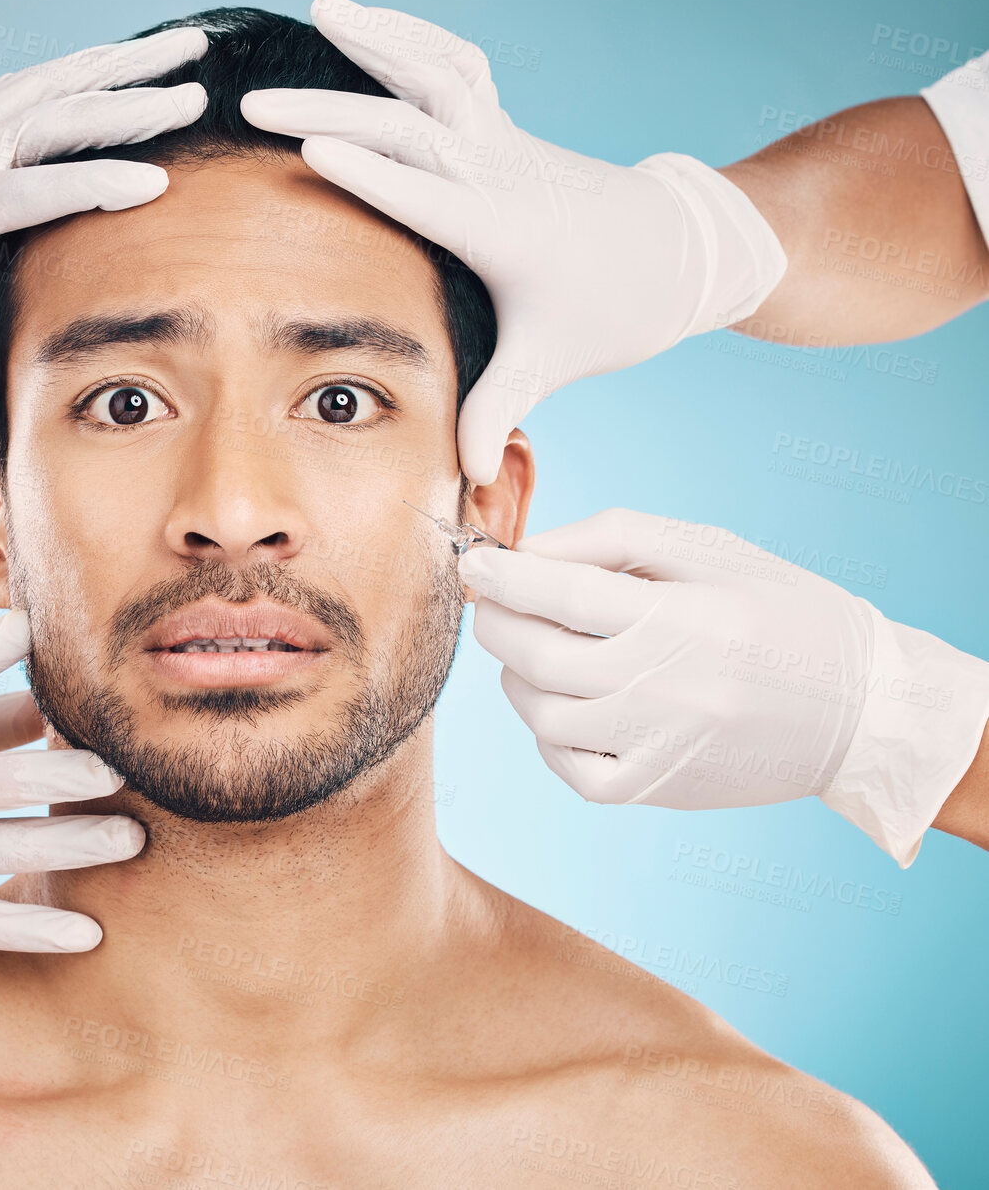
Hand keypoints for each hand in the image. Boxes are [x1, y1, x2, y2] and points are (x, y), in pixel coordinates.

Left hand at [0, 28, 208, 481]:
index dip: (102, 185)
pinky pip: (32, 80)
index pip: (43, 185)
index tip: (164, 183)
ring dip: (122, 64)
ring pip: (55, 81)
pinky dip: (83, 66)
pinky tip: (116, 58)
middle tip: (197, 95)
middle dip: (134, 105)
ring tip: (185, 44)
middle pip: (62, 114)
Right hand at [241, 0, 786, 483]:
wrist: (682, 252)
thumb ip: (500, 409)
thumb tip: (469, 480)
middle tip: (257, 105)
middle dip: (332, 109)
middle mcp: (500, 171)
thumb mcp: (552, 362)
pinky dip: (413, 37)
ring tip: (324, 9)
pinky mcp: (505, 126)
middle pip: (412, 124)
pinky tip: (368, 21)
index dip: (369, 172)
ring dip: (381, 40)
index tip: (307, 151)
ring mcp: (504, 139)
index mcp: (503, 228)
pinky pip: (456, 65)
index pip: (426, 192)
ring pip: (439, 72)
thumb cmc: (613, 308)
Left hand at [460, 508, 988, 864]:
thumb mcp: (706, 549)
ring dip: (517, 675)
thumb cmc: (777, 609)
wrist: (859, 709)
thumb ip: (610, 539)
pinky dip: (548, 733)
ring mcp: (657, 746)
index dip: (502, 578)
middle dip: (496, 621)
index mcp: (679, 618)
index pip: (561, 594)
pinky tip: (566, 703)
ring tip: (536, 650)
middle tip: (491, 602)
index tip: (470, 563)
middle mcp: (664, 687)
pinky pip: (567, 766)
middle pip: (536, 654)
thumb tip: (525, 552)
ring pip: (540, 712)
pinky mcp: (656, 789)